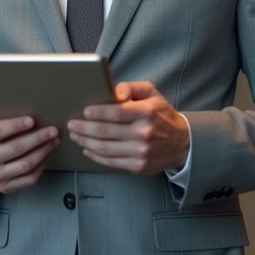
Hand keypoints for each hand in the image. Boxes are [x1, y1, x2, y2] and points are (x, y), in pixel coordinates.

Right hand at [0, 114, 59, 193]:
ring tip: (53, 141)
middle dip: (38, 138)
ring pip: (26, 164)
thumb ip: (0, 117)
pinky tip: (46, 154)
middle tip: (52, 130)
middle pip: (17, 148)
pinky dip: (42, 165)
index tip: (32, 120)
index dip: (17, 125)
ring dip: (44, 151)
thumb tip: (27, 108)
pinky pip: (29, 178)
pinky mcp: (5, 187)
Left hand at [67, 81, 189, 173]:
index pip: (116, 113)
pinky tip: (87, 149)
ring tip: (75, 136)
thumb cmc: (162, 115)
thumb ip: (132, 87)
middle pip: (105, 132)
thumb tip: (115, 91)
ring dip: (85, 142)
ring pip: (105, 148)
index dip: (97, 113)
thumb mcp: (152, 94)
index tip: (84, 112)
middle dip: (84, 128)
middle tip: (72, 125)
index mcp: (147, 113)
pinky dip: (95, 156)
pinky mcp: (138, 166)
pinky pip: (111, 162)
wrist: (182, 143)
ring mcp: (141, 152)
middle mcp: (144, 133)